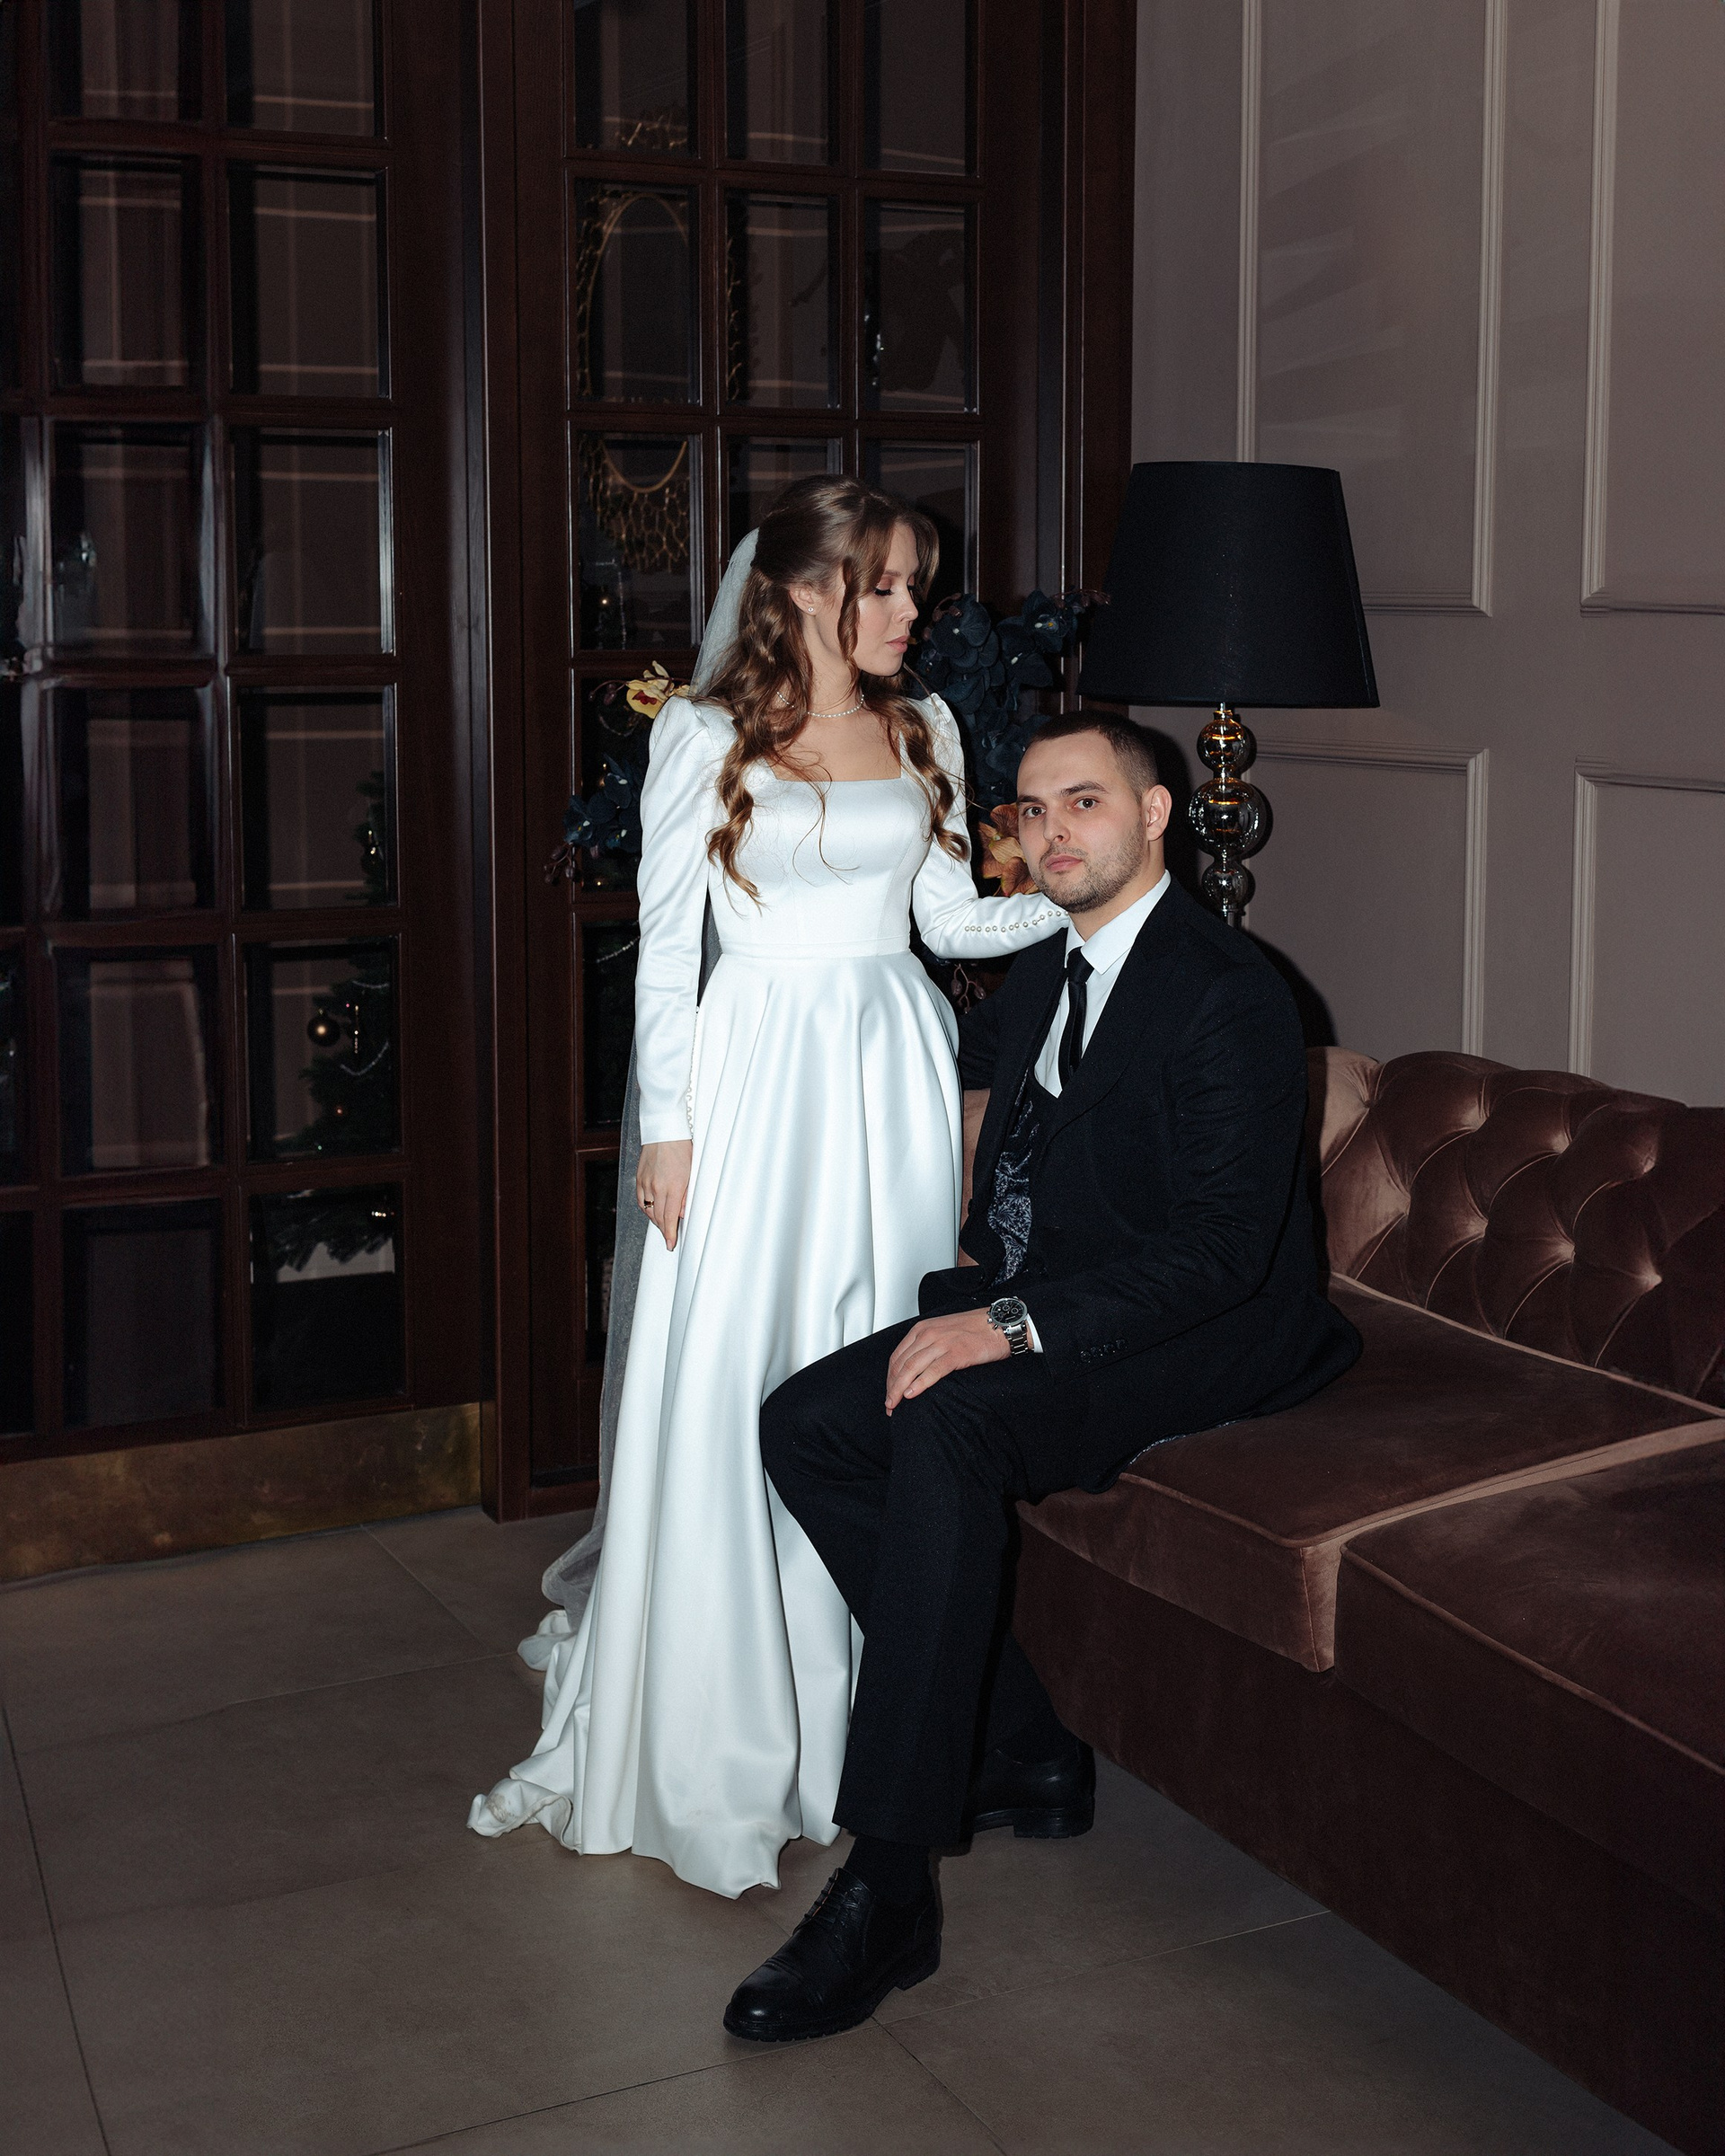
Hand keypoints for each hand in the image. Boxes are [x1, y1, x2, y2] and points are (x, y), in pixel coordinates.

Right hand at [637, 1140, 691, 1249]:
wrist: (664, 1132)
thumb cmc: (682, 1149)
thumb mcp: (692, 1173)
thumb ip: (686, 1196)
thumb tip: (682, 1213)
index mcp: (673, 1186)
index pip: (670, 1217)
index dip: (670, 1234)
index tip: (670, 1244)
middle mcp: (657, 1187)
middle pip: (659, 1217)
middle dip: (664, 1230)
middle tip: (669, 1238)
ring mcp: (646, 1183)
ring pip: (648, 1210)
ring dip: (656, 1221)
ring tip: (663, 1226)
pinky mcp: (639, 1179)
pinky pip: (641, 1201)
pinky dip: (647, 1209)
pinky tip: (652, 1212)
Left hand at [885, 1309, 1007, 1412]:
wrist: (1000, 1324)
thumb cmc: (975, 1329)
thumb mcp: (942, 1331)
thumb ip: (927, 1345)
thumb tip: (914, 1368)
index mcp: (922, 1329)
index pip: (897, 1356)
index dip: (889, 1377)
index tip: (889, 1392)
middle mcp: (928, 1334)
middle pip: (900, 1365)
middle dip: (891, 1387)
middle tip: (889, 1405)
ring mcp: (941, 1343)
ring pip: (911, 1369)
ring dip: (899, 1390)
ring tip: (894, 1405)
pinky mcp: (956, 1353)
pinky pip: (932, 1371)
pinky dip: (919, 1384)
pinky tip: (911, 1394)